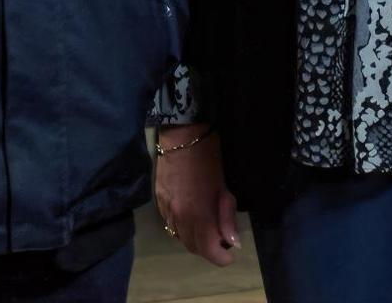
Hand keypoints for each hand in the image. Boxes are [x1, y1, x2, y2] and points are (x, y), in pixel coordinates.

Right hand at [154, 127, 240, 267]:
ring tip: (208, 227)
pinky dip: (183, 227)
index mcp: (197, 215)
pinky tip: (192, 215)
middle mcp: (178, 219)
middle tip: (222, 238)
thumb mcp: (223, 186)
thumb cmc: (208, 157)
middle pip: (194, 248)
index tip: (231, 251)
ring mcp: (166, 211)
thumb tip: (232, 241)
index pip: (209, 250)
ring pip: (181, 238)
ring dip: (196, 239)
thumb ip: (226, 216)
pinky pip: (171, 225)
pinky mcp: (158, 203)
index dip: (222, 255)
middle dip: (209, 248)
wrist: (181, 134)